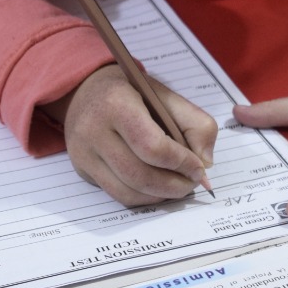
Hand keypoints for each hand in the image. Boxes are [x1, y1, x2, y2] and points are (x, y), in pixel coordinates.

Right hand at [43, 64, 216, 206]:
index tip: (199, 167)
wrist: (86, 90)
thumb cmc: (131, 93)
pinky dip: (143, 197)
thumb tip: (205, 163)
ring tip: (178, 187)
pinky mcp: (81, 169)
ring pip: (127, 192)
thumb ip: (195, 123)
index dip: (181, 162)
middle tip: (192, 183)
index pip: (152, 146)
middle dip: (173, 185)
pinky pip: (117, 194)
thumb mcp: (166, 95)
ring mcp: (83, 153)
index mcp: (116, 104)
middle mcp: (93, 130)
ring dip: (160, 196)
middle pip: (139, 175)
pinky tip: (157, 188)